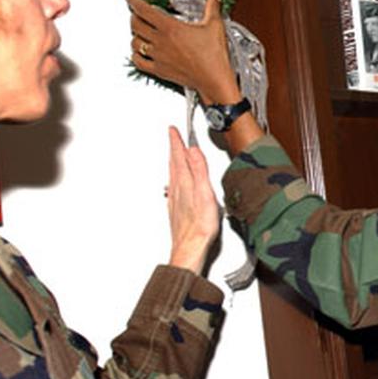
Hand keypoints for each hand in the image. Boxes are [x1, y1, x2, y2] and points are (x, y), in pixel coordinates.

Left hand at [127, 0, 241, 104]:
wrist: (214, 80)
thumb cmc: (214, 55)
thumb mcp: (215, 26)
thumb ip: (213, 7)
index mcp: (171, 27)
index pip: (144, 10)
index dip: (134, 1)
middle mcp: (160, 41)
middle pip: (135, 25)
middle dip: (134, 16)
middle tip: (137, 13)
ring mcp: (158, 56)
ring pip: (135, 43)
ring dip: (134, 35)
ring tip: (138, 32)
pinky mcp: (159, 70)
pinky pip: (139, 62)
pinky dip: (136, 55)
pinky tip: (139, 52)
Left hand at [166, 126, 219, 273]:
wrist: (189, 248)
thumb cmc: (200, 226)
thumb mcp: (205, 193)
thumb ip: (199, 170)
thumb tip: (193, 150)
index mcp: (184, 182)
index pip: (179, 156)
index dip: (176, 141)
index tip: (173, 130)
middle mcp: (177, 189)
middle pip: (174, 163)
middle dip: (174, 148)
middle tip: (172, 137)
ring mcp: (175, 199)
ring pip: (173, 175)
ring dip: (174, 162)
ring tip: (175, 154)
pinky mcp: (177, 209)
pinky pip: (174, 187)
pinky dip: (176, 178)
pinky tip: (177, 183)